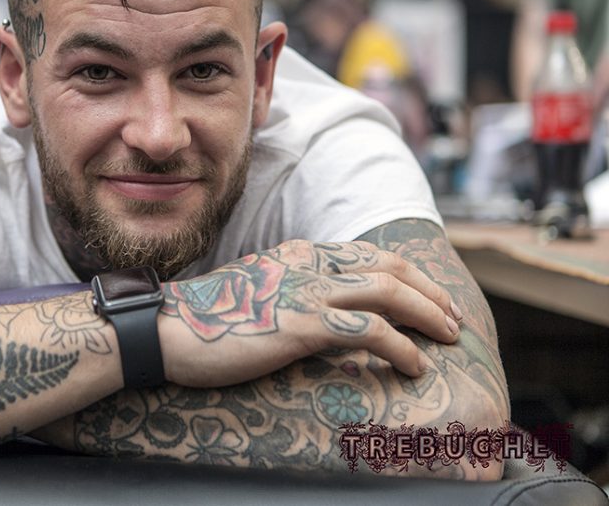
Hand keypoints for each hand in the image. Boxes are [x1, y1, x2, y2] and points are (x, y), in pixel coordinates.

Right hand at [161, 240, 461, 384]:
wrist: (165, 328)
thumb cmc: (206, 320)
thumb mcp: (255, 293)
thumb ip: (288, 291)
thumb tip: (314, 315)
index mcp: (297, 253)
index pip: (366, 255)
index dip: (406, 275)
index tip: (428, 296)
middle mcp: (307, 263)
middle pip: (388, 267)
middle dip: (429, 291)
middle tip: (453, 317)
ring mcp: (306, 290)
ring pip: (388, 291)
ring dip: (427, 314)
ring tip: (448, 337)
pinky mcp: (302, 323)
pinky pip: (369, 330)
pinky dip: (400, 347)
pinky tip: (413, 365)